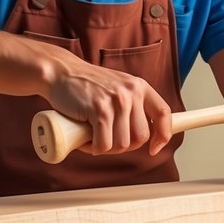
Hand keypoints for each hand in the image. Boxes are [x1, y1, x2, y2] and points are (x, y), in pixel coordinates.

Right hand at [46, 59, 173, 156]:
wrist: (60, 72)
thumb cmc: (86, 85)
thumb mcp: (116, 87)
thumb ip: (131, 104)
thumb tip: (143, 137)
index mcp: (139, 86)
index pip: (163, 114)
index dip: (162, 135)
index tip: (153, 149)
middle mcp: (132, 92)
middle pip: (140, 137)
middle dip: (122, 145)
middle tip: (105, 139)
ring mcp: (117, 101)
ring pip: (121, 144)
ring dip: (105, 148)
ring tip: (91, 136)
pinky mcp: (100, 110)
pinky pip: (104, 144)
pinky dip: (92, 148)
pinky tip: (84, 139)